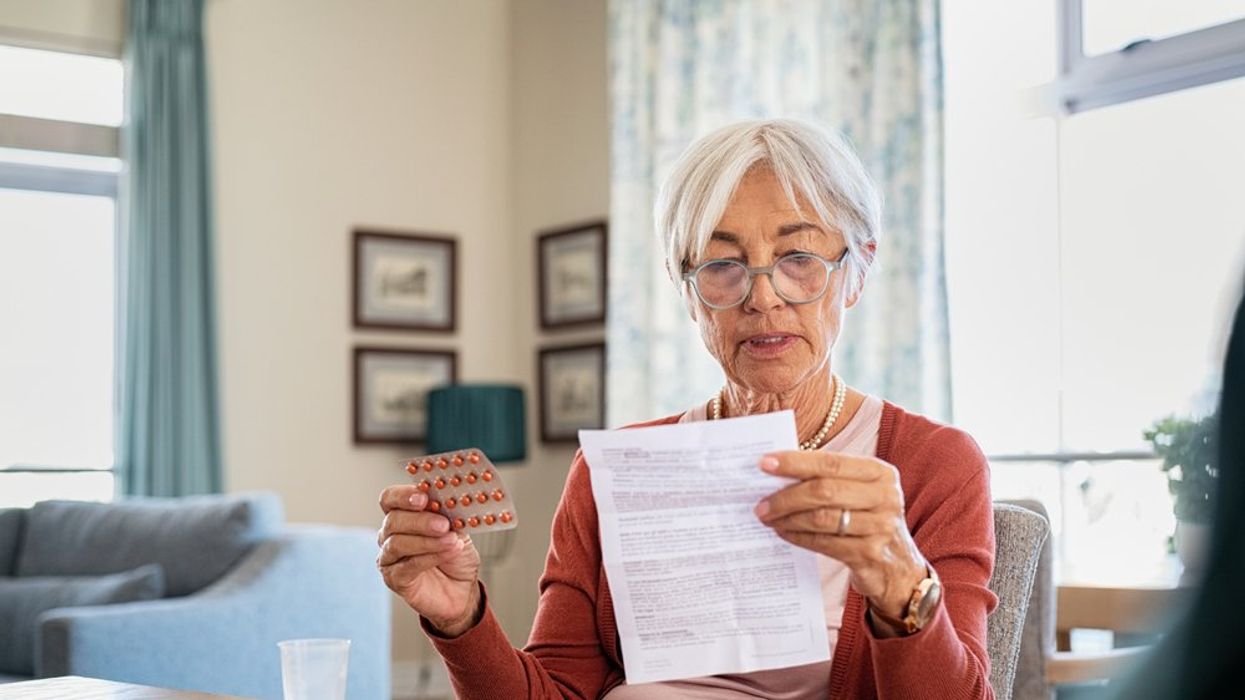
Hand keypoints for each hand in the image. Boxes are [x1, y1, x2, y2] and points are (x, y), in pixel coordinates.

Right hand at [377, 485, 481, 635]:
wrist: (463, 590)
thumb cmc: (456, 557)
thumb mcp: (458, 529)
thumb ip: (450, 515)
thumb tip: (450, 500)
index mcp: (403, 515)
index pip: (390, 498)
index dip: (403, 495)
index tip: (423, 497)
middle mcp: (390, 534)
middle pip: (393, 520)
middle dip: (420, 520)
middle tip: (443, 524)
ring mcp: (389, 557)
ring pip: (397, 543)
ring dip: (427, 541)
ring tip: (451, 540)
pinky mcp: (394, 579)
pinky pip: (407, 565)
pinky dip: (430, 557)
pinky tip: (448, 553)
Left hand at [754, 451, 927, 622]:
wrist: (898, 569)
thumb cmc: (868, 521)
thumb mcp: (861, 493)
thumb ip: (829, 479)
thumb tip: (777, 471)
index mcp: (880, 473)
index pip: (831, 463)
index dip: (795, 462)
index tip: (764, 464)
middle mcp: (885, 497)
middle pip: (824, 490)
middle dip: (786, 496)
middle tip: (759, 503)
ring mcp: (880, 527)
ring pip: (821, 518)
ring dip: (787, 518)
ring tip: (767, 518)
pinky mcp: (869, 554)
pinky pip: (823, 542)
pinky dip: (798, 537)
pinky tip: (784, 532)